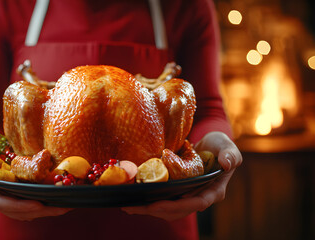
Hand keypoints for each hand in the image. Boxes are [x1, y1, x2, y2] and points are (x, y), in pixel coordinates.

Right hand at [0, 132, 71, 220]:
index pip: (0, 203)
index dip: (18, 205)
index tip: (37, 204)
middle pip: (17, 210)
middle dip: (39, 210)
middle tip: (61, 207)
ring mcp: (6, 195)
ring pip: (26, 209)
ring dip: (46, 209)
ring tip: (66, 204)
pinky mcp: (16, 190)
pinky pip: (30, 200)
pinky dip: (45, 200)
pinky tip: (61, 197)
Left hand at [121, 131, 241, 220]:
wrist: (210, 144)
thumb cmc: (220, 145)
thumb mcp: (226, 147)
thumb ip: (229, 155)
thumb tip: (227, 163)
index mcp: (214, 191)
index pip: (198, 203)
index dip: (178, 205)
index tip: (158, 203)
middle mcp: (199, 197)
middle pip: (178, 211)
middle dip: (156, 210)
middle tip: (134, 206)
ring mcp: (187, 196)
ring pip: (168, 209)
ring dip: (148, 209)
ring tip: (128, 205)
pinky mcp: (177, 192)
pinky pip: (163, 201)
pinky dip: (149, 201)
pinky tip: (133, 198)